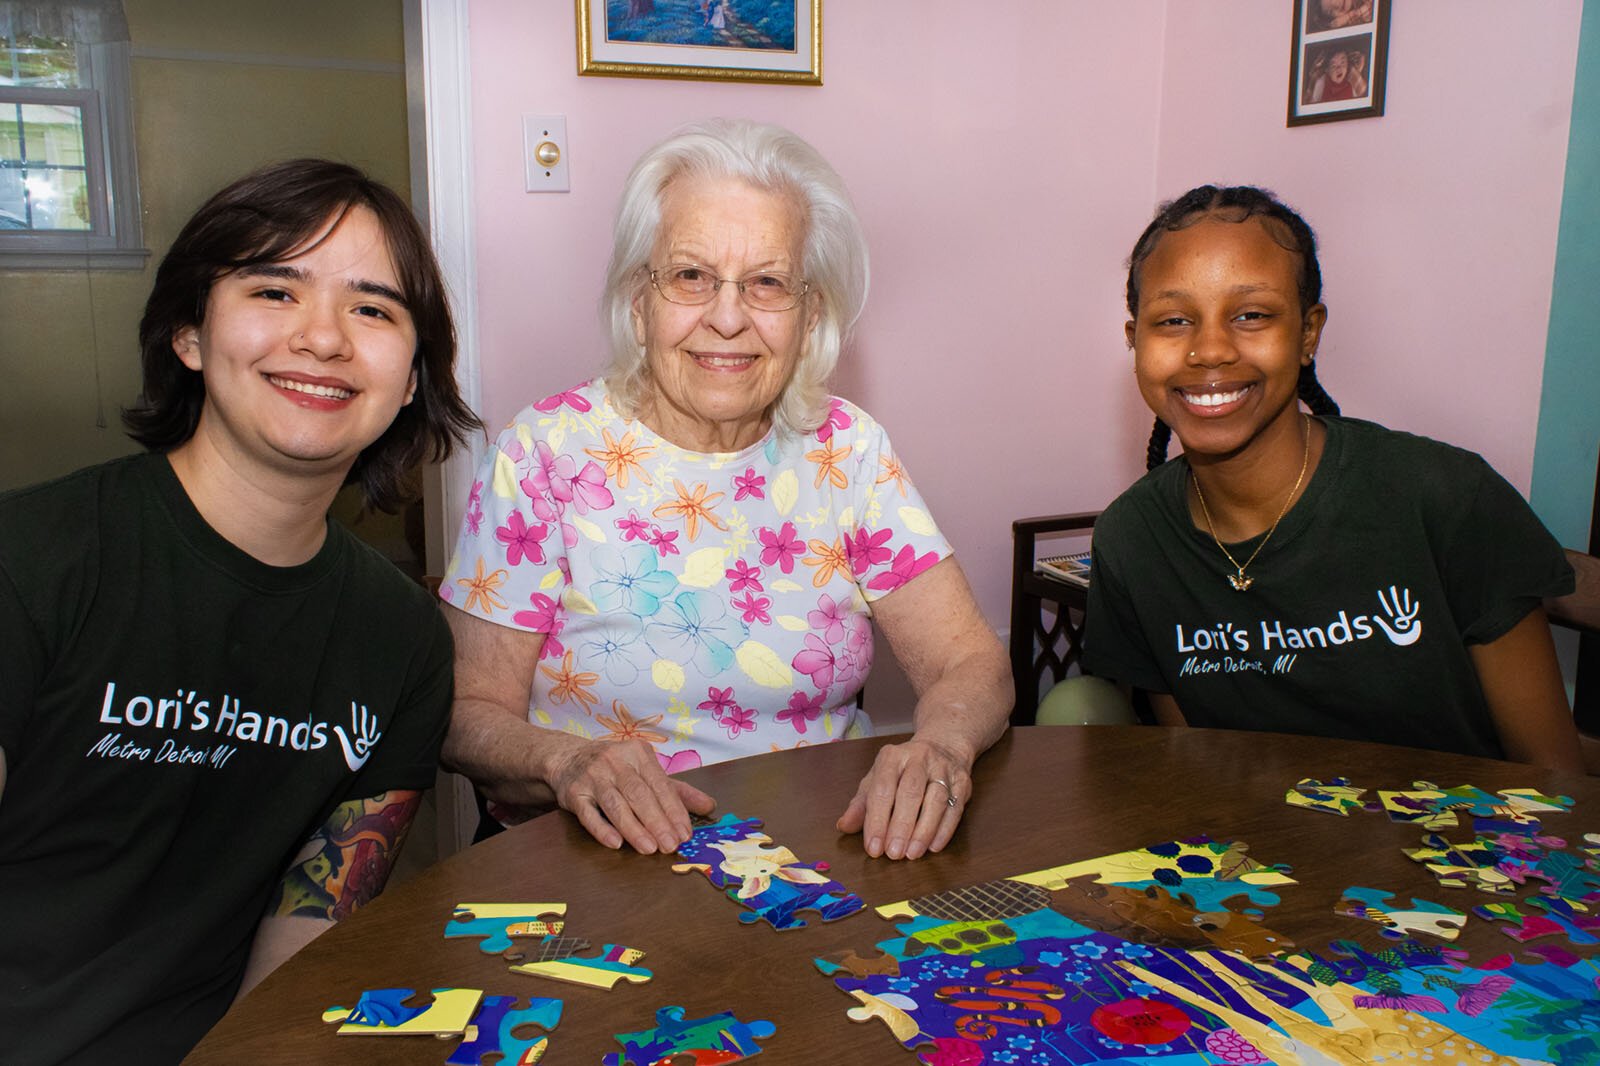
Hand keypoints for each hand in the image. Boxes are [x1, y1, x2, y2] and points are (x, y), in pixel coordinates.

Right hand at [544, 735, 715, 853]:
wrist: (568, 758)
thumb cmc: (616, 769)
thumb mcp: (647, 772)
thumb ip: (677, 791)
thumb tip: (710, 806)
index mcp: (638, 753)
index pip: (660, 785)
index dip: (673, 811)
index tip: (685, 834)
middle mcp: (615, 761)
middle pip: (639, 795)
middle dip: (657, 822)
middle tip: (670, 845)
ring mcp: (592, 775)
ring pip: (615, 804)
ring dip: (633, 828)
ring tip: (650, 848)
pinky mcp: (572, 791)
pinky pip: (588, 813)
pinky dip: (602, 828)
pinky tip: (615, 843)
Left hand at [835, 736, 970, 859]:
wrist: (943, 746)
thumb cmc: (903, 770)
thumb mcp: (877, 780)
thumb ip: (861, 804)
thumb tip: (844, 826)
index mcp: (892, 756)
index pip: (882, 789)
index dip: (876, 820)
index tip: (873, 848)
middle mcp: (919, 758)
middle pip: (910, 792)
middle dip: (901, 826)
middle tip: (893, 854)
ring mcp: (944, 769)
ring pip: (936, 800)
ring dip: (924, 830)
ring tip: (912, 854)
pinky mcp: (963, 782)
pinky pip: (956, 808)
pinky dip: (945, 830)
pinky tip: (933, 847)